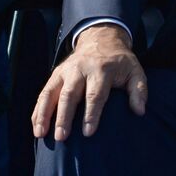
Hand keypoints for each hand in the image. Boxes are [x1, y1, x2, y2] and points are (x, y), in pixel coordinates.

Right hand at [32, 24, 146, 141]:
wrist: (102, 38)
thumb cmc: (120, 62)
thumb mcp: (135, 71)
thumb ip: (139, 91)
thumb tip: (139, 111)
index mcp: (100, 69)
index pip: (95, 94)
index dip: (91, 114)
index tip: (88, 133)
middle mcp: (80, 69)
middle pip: (69, 94)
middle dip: (64, 116)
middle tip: (61, 137)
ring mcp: (65, 71)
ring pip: (50, 93)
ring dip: (44, 113)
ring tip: (40, 134)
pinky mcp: (56, 74)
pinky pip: (44, 92)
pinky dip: (37, 109)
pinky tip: (35, 126)